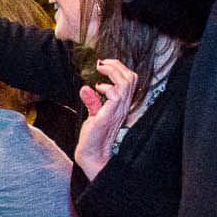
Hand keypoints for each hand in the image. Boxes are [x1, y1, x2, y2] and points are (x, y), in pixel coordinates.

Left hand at [73, 55, 137, 180]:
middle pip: (131, 77)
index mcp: (122, 104)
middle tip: (102, 63)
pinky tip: (97, 89)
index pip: (130, 80)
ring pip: (126, 82)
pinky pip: (116, 94)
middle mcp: (123, 106)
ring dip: (112, 72)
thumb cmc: (93, 136)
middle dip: (117, 65)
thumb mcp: (93, 114)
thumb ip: (92, 101)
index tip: (104, 65)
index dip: (119, 68)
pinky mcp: (110, 114)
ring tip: (100, 70)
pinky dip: (106, 87)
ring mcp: (119, 110)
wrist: (91, 153)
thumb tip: (85, 88)